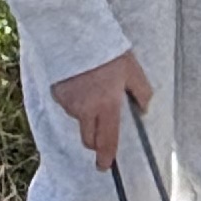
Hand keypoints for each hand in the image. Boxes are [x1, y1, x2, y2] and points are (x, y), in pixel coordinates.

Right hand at [52, 51, 154, 167]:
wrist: (74, 34)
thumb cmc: (107, 51)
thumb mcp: (133, 70)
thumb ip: (141, 92)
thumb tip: (144, 109)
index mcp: (106, 105)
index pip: (107, 140)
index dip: (106, 156)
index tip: (105, 166)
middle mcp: (85, 110)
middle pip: (88, 138)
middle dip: (96, 142)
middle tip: (102, 133)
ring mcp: (68, 103)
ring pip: (79, 119)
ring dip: (87, 114)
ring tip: (94, 90)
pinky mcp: (56, 94)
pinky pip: (68, 105)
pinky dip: (76, 100)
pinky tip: (81, 83)